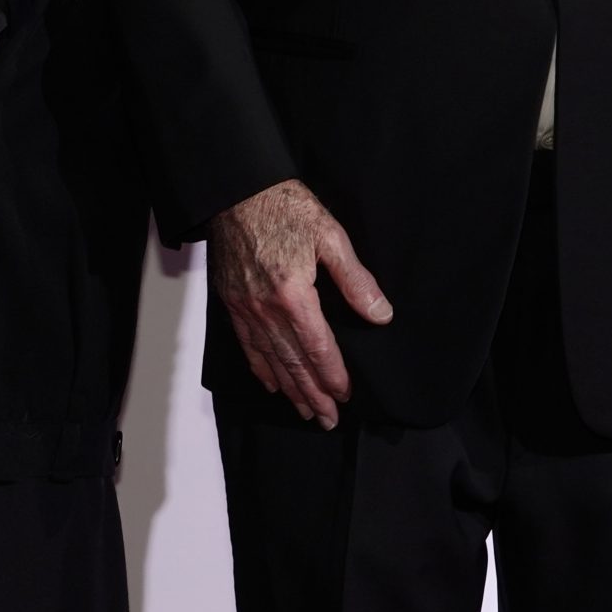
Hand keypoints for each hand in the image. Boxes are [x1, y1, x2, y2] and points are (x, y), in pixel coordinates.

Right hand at [208, 178, 392, 428]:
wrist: (237, 191)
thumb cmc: (285, 207)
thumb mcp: (330, 235)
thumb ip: (355, 279)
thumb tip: (380, 314)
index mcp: (294, 295)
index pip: (318, 348)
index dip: (333, 375)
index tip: (345, 395)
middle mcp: (266, 309)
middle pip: (293, 363)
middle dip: (312, 394)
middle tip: (327, 420)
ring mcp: (245, 308)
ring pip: (270, 360)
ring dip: (289, 389)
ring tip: (304, 411)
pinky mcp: (231, 302)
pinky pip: (247, 345)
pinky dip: (260, 368)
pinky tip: (271, 383)